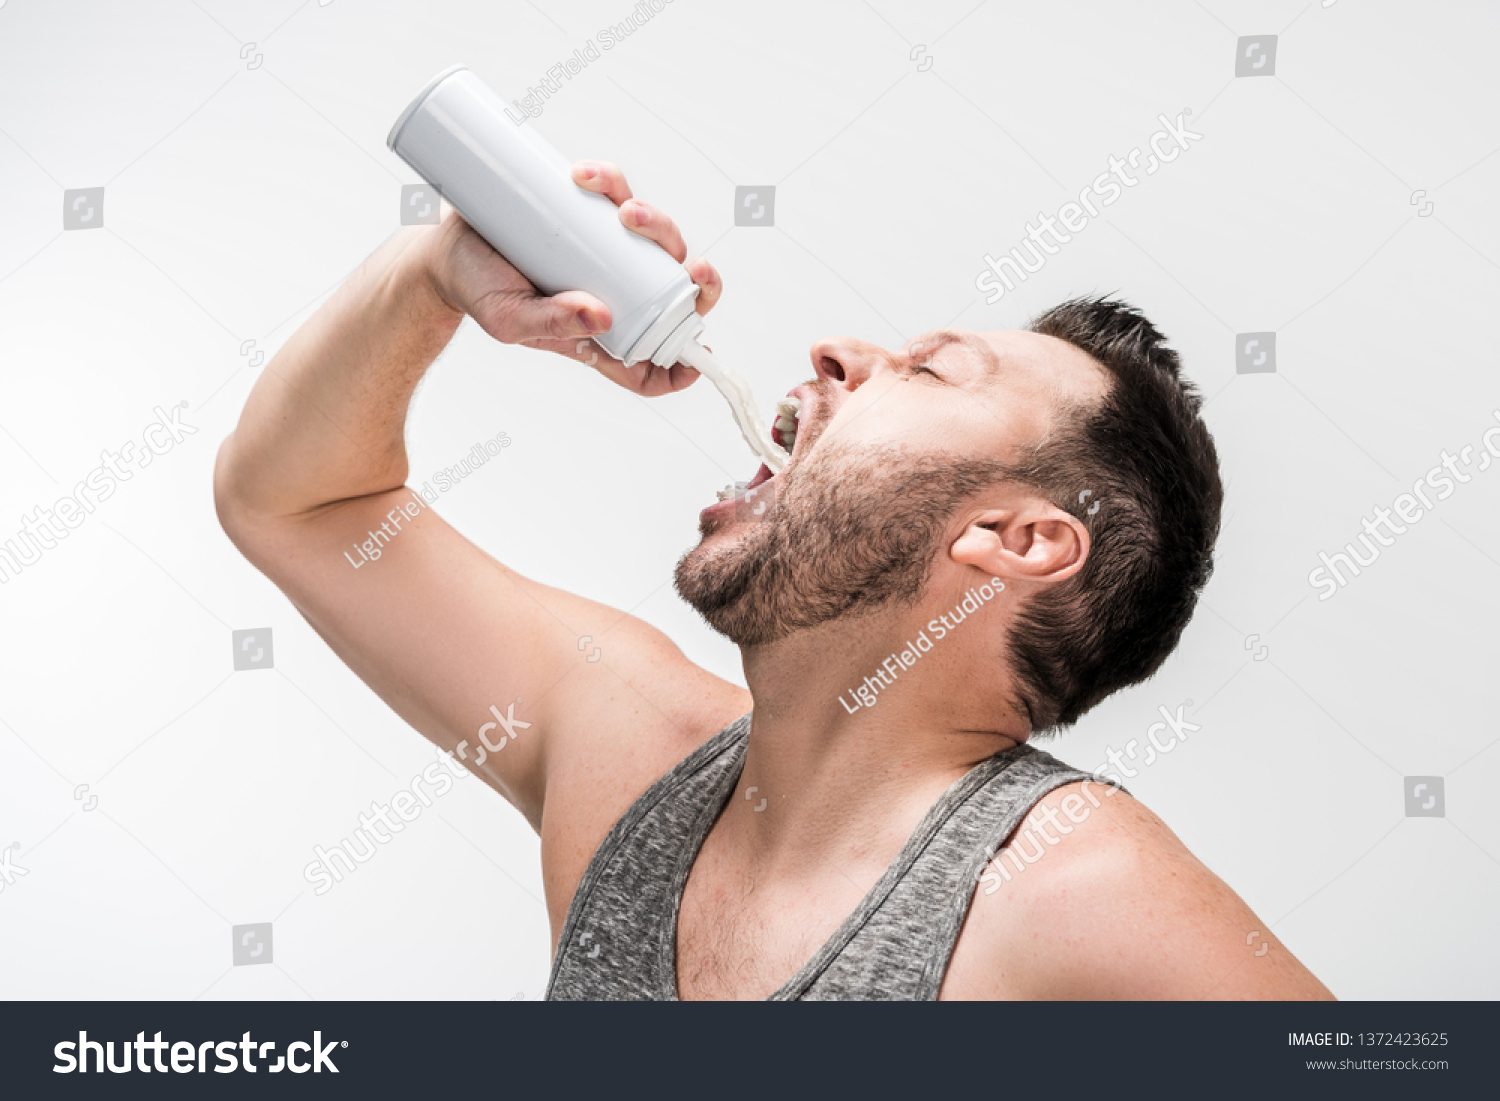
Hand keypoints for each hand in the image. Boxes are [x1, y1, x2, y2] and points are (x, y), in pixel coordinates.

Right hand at [418, 160, 720, 396]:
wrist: (443, 248)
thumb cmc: (478, 292)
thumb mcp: (508, 319)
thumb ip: (551, 323)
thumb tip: (602, 315)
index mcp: (602, 332)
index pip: (656, 360)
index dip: (685, 366)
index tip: (696, 358)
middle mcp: (612, 290)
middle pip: (672, 290)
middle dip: (695, 278)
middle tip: (690, 264)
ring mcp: (603, 249)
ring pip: (655, 238)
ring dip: (656, 221)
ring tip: (624, 209)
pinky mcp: (587, 210)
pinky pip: (614, 190)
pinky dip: (611, 180)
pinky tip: (588, 176)